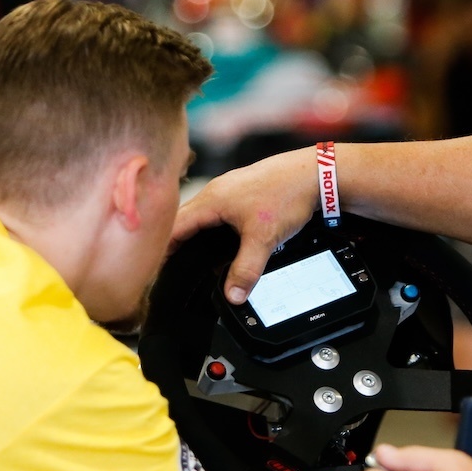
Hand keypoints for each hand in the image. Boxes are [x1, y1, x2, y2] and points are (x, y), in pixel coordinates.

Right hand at [174, 149, 320, 304]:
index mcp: (211, 200)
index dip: (164, 249)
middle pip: (185, 221)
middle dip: (178, 244)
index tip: (157, 266)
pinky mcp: (242, 192)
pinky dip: (215, 229)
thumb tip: (233, 296)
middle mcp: (215, 192)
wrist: (314, 174)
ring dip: (199, 236)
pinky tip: (226, 244)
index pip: (175, 227)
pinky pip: (219, 212)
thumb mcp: (264, 239)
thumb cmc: (287, 194)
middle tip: (174, 266)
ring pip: (203, 216)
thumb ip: (246, 270)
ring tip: (197, 259)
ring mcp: (229, 190)